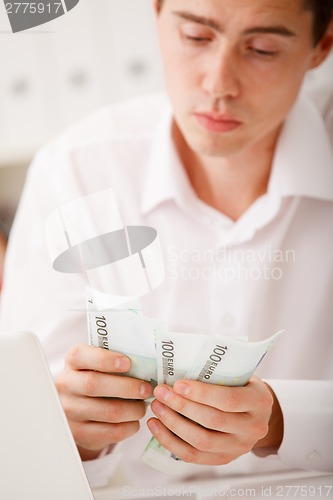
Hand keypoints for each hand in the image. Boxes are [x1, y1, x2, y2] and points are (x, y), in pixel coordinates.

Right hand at [56, 343, 152, 459]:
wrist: (77, 406)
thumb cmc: (96, 378)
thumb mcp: (97, 364)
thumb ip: (115, 360)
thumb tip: (146, 363)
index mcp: (72, 361)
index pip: (81, 356)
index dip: (105, 359)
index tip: (128, 363)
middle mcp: (66, 385)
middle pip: (94, 385)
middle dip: (126, 387)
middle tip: (146, 389)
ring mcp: (69, 411)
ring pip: (107, 411)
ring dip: (132, 409)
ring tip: (143, 406)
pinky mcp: (79, 433)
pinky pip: (110, 432)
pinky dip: (129, 426)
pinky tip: (134, 420)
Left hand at [147, 376, 282, 464]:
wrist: (258, 413)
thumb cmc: (242, 385)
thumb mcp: (240, 373)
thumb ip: (218, 372)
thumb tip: (180, 365)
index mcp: (259, 402)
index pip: (229, 400)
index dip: (201, 393)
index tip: (178, 384)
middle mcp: (253, 428)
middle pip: (212, 421)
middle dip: (181, 406)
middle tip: (161, 392)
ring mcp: (239, 448)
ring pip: (201, 441)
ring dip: (173, 424)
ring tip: (157, 407)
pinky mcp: (224, 459)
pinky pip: (193, 456)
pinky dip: (170, 441)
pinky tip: (156, 426)